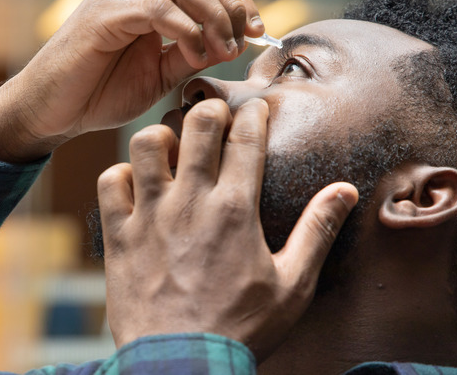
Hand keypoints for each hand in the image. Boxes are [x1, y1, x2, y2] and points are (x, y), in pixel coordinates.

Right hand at [0, 0, 263, 161]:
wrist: (50, 113)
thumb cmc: (99, 94)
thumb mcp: (160, 74)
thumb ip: (192, 54)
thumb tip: (234, 42)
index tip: (257, 32)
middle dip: (229, 2)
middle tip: (242, 40)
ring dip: (213, 14)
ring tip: (222, 50)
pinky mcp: (101, 18)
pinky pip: (156, 9)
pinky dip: (186, 30)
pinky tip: (195, 55)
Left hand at [97, 98, 357, 360]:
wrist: (182, 364)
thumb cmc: (240, 328)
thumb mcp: (292, 285)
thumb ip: (317, 231)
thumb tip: (346, 191)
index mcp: (236, 209)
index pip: (245, 138)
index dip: (252, 114)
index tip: (255, 107)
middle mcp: (190, 202)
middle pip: (197, 125)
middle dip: (208, 109)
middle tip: (214, 117)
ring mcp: (150, 215)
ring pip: (145, 143)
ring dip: (160, 136)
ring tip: (172, 148)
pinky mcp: (119, 234)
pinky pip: (110, 182)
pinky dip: (121, 174)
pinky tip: (136, 185)